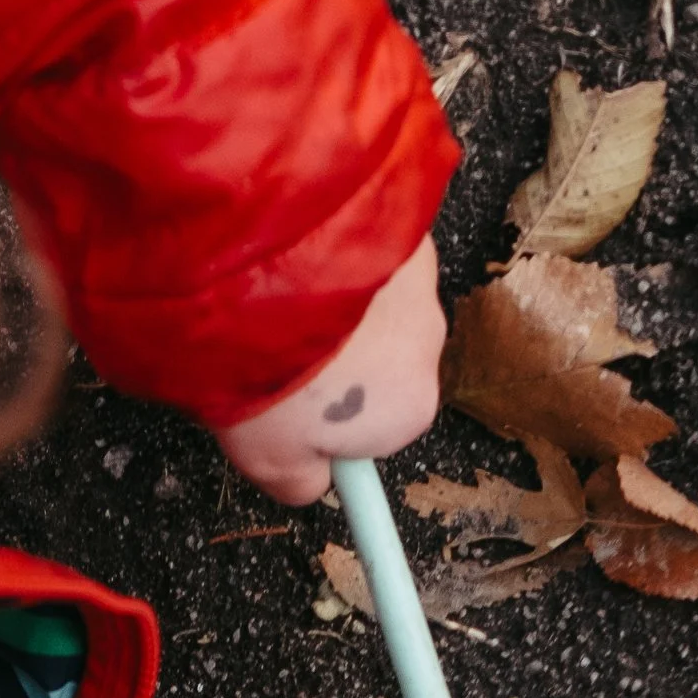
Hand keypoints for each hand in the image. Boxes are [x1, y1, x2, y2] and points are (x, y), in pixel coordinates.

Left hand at [216, 234, 445, 504]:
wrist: (271, 262)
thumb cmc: (275, 368)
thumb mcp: (269, 458)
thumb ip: (299, 481)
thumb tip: (311, 483)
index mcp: (408, 410)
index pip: (375, 432)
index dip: (325, 424)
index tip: (290, 418)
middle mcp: (428, 341)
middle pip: (378, 362)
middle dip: (331, 359)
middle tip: (269, 358)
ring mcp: (417, 274)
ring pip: (371, 300)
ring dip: (330, 303)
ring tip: (272, 305)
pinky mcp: (398, 214)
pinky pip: (365, 246)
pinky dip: (332, 254)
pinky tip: (292, 258)